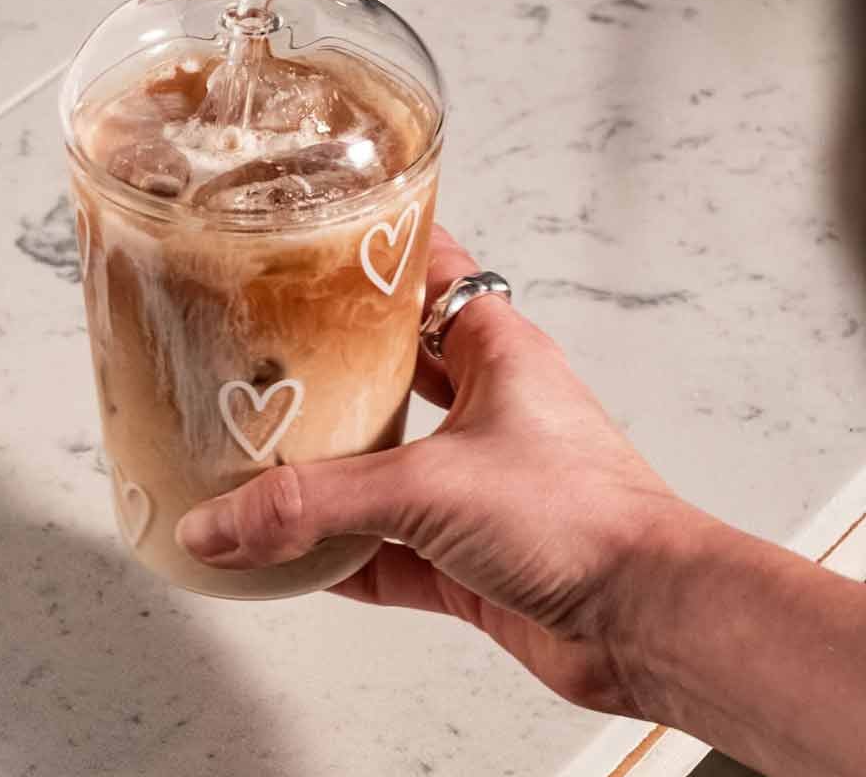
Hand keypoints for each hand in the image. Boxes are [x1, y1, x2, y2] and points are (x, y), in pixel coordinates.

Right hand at [176, 226, 688, 715]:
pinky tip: (289, 561)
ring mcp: (474, 482)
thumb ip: (316, 504)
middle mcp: (482, 407)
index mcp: (491, 350)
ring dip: (328, 471)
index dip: (372, 257)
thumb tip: (222, 524)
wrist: (647, 621)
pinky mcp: (466, 552)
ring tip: (257, 460)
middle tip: (260, 360)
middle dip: (328, 372)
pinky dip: (340, 556)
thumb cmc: (583, 517)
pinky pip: (386, 550)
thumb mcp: (431, 485)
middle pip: (390, 371)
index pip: (427, 273)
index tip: (308, 248)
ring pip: (383, 464)